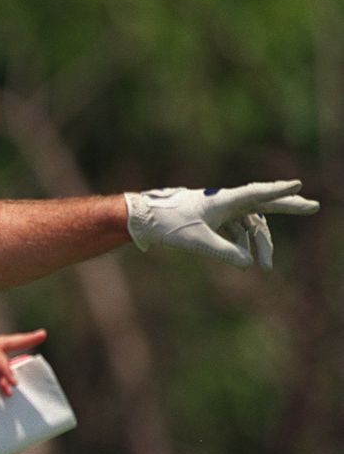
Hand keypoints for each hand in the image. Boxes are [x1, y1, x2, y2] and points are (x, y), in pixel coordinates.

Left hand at [124, 180, 318, 270]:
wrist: (142, 219)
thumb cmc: (168, 226)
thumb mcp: (198, 243)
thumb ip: (225, 253)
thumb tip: (248, 262)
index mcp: (222, 200)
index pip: (257, 194)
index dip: (279, 191)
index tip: (298, 185)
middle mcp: (223, 201)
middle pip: (261, 204)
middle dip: (286, 207)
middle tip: (312, 206)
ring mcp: (218, 209)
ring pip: (247, 225)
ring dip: (257, 245)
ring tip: (266, 268)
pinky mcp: (210, 218)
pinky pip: (234, 230)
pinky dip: (242, 244)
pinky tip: (247, 260)